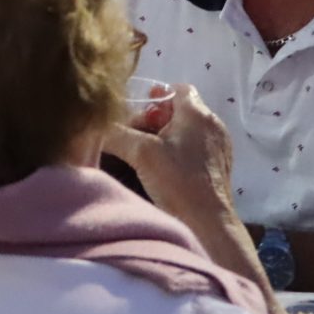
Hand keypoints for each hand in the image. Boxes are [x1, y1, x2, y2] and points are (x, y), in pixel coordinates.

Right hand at [100, 85, 236, 226]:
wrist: (208, 224)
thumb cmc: (177, 181)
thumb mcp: (140, 152)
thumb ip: (116, 132)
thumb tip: (94, 123)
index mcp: (198, 114)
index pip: (177, 88)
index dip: (155, 95)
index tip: (137, 111)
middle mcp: (213, 126)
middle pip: (178, 110)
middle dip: (153, 120)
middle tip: (133, 135)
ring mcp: (218, 148)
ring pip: (185, 130)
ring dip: (163, 137)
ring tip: (142, 153)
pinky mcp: (218, 168)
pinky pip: (193, 148)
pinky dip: (176, 151)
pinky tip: (160, 168)